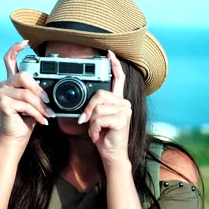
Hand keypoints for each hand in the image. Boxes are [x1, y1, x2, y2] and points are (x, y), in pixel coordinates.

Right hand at [0, 41, 52, 152]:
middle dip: (39, 91)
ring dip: (41, 107)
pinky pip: (24, 104)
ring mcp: (1, 93)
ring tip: (48, 115)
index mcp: (12, 80)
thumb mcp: (36, 101)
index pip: (10, 59)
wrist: (18, 136)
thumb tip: (50, 90)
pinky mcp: (2, 104)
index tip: (26, 42)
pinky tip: (41, 121)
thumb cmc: (27, 118)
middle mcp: (5, 84)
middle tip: (48, 103)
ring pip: (26, 94)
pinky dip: (36, 113)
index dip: (16, 49)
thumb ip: (39, 91)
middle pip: (23, 76)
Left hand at [80, 50, 131, 167]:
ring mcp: (125, 110)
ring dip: (91, 123)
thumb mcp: (96, 119)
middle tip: (86, 122)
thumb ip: (94, 107)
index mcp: (118, 100)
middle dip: (88, 109)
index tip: (109, 53)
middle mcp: (124, 103)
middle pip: (99, 94)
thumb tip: (84, 104)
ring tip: (95, 131)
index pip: (118, 78)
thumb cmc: (104, 136)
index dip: (114, 65)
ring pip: (97, 108)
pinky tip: (98, 135)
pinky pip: (98, 118)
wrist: (112, 154)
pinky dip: (93, 129)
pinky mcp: (122, 119)